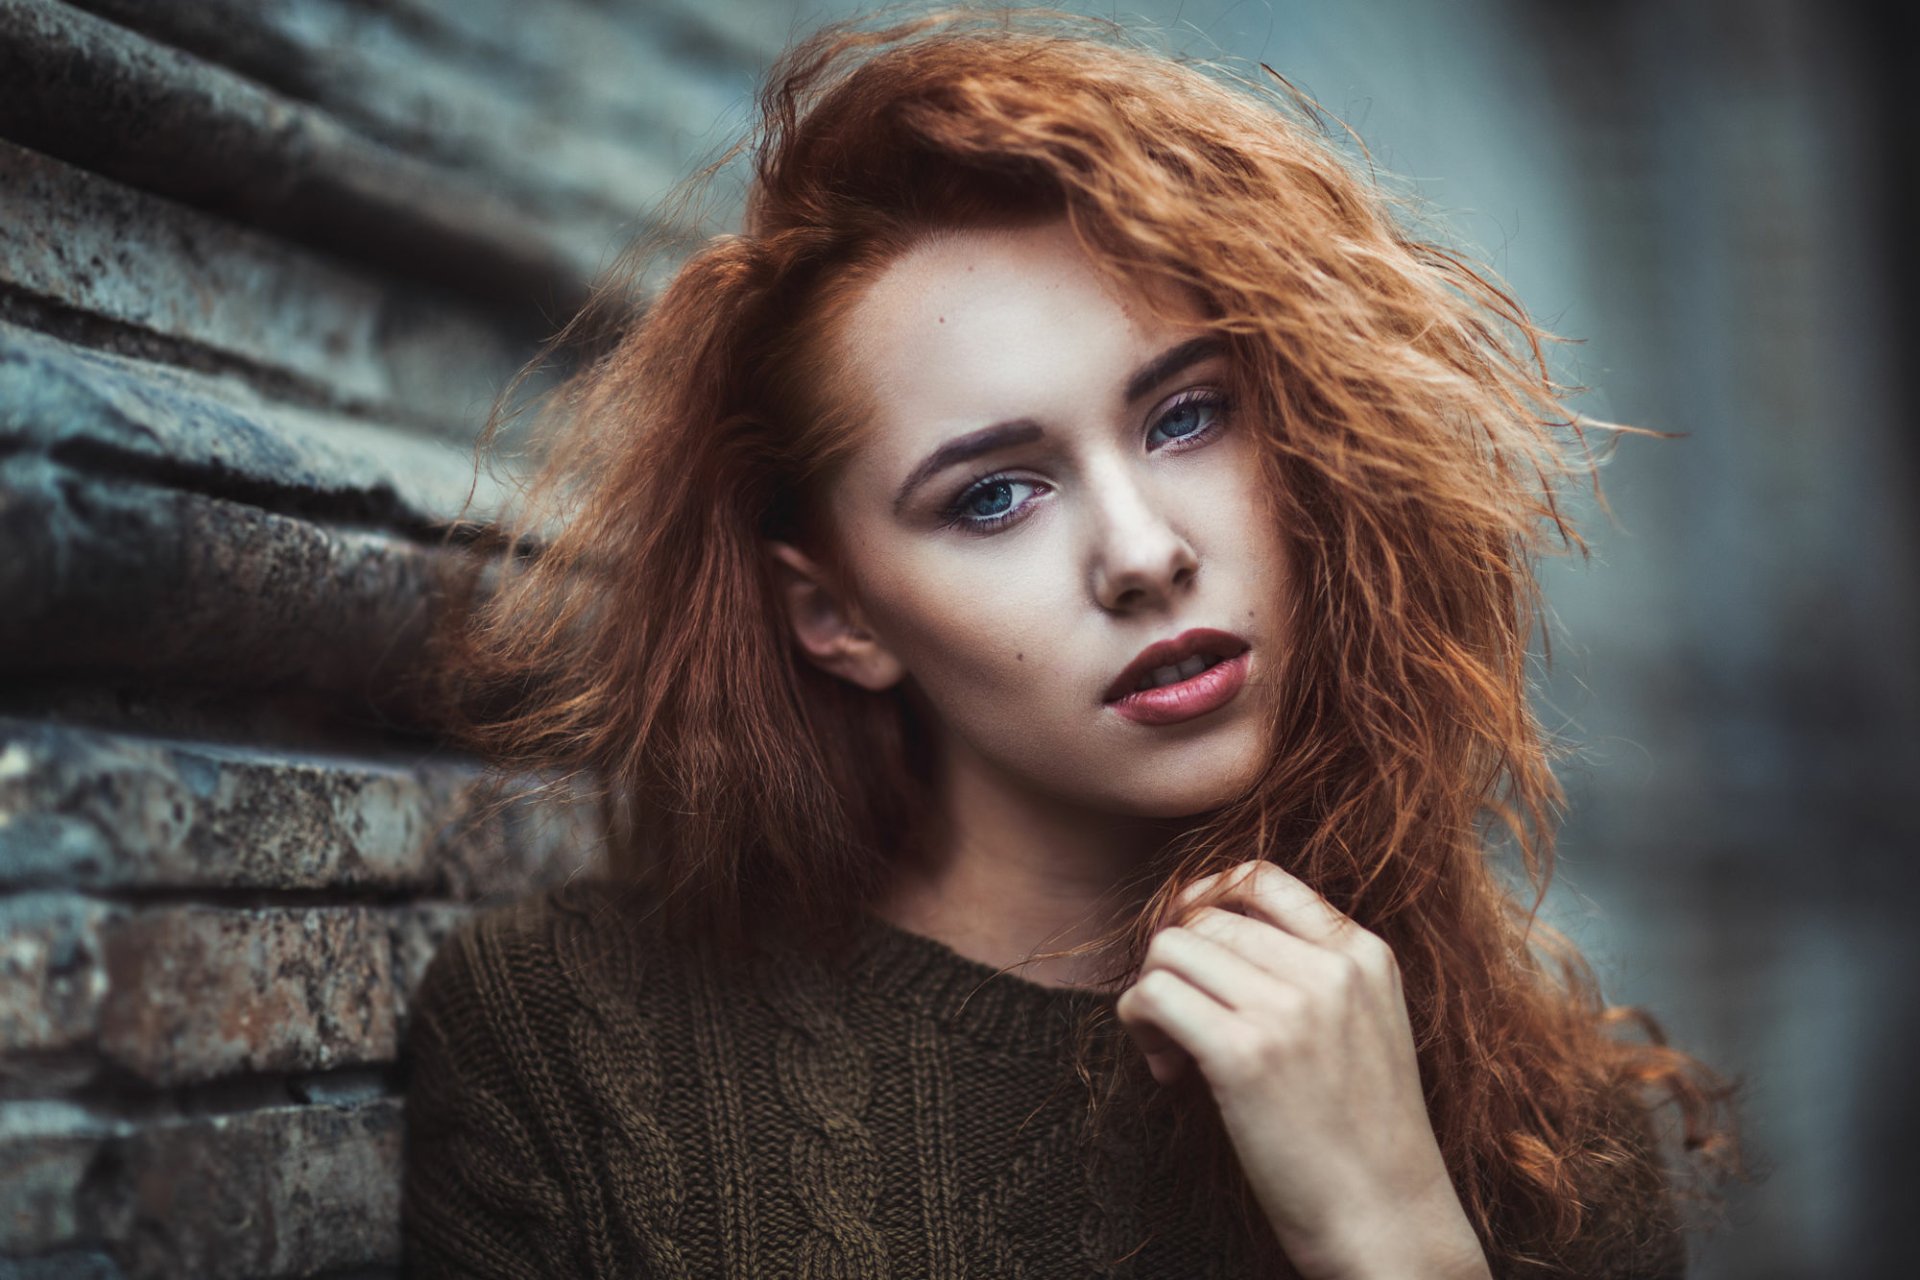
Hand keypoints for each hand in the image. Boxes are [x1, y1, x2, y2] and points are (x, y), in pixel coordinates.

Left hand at [1114, 860, 1490, 1279]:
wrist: (1388, 1220)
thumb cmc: (1365, 1135)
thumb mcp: (1369, 1023)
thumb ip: (1315, 970)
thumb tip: (1211, 932)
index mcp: (1363, 953)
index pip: (1259, 876)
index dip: (1205, 899)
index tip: (1189, 943)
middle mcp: (1329, 968)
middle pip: (1204, 918)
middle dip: (1177, 964)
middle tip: (1181, 1024)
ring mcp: (1288, 1008)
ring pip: (1170, 949)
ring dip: (1153, 994)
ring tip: (1174, 1051)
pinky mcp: (1244, 1054)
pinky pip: (1153, 995)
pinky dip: (1139, 1023)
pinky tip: (1165, 1068)